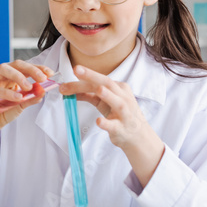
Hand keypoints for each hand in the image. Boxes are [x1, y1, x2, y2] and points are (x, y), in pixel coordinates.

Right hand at [0, 61, 53, 180]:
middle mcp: (0, 77)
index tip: (49, 73)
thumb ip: (31, 98)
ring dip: (18, 76)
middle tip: (42, 78)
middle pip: (15, 64)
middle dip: (30, 69)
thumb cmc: (2, 113)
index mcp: (10, 77)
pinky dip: (9, 93)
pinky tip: (18, 98)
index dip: (38, 68)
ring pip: (3, 69)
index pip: (25, 67)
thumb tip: (43, 90)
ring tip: (28, 86)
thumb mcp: (21, 106)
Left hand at [58, 64, 164, 186]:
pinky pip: (114, 125)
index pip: (100, 79)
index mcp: (118, 88)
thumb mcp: (103, 102)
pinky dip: (106, 123)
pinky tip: (98, 121)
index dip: (85, 75)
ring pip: (117, 102)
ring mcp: (124, 114)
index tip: (71, 71)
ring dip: (107, 96)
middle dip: (92, 76)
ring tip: (98, 90)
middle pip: (107, 84)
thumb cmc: (119, 115)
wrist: (138, 137)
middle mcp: (123, 98)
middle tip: (77, 69)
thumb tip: (68, 88)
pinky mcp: (121, 129)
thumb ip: (87, 94)